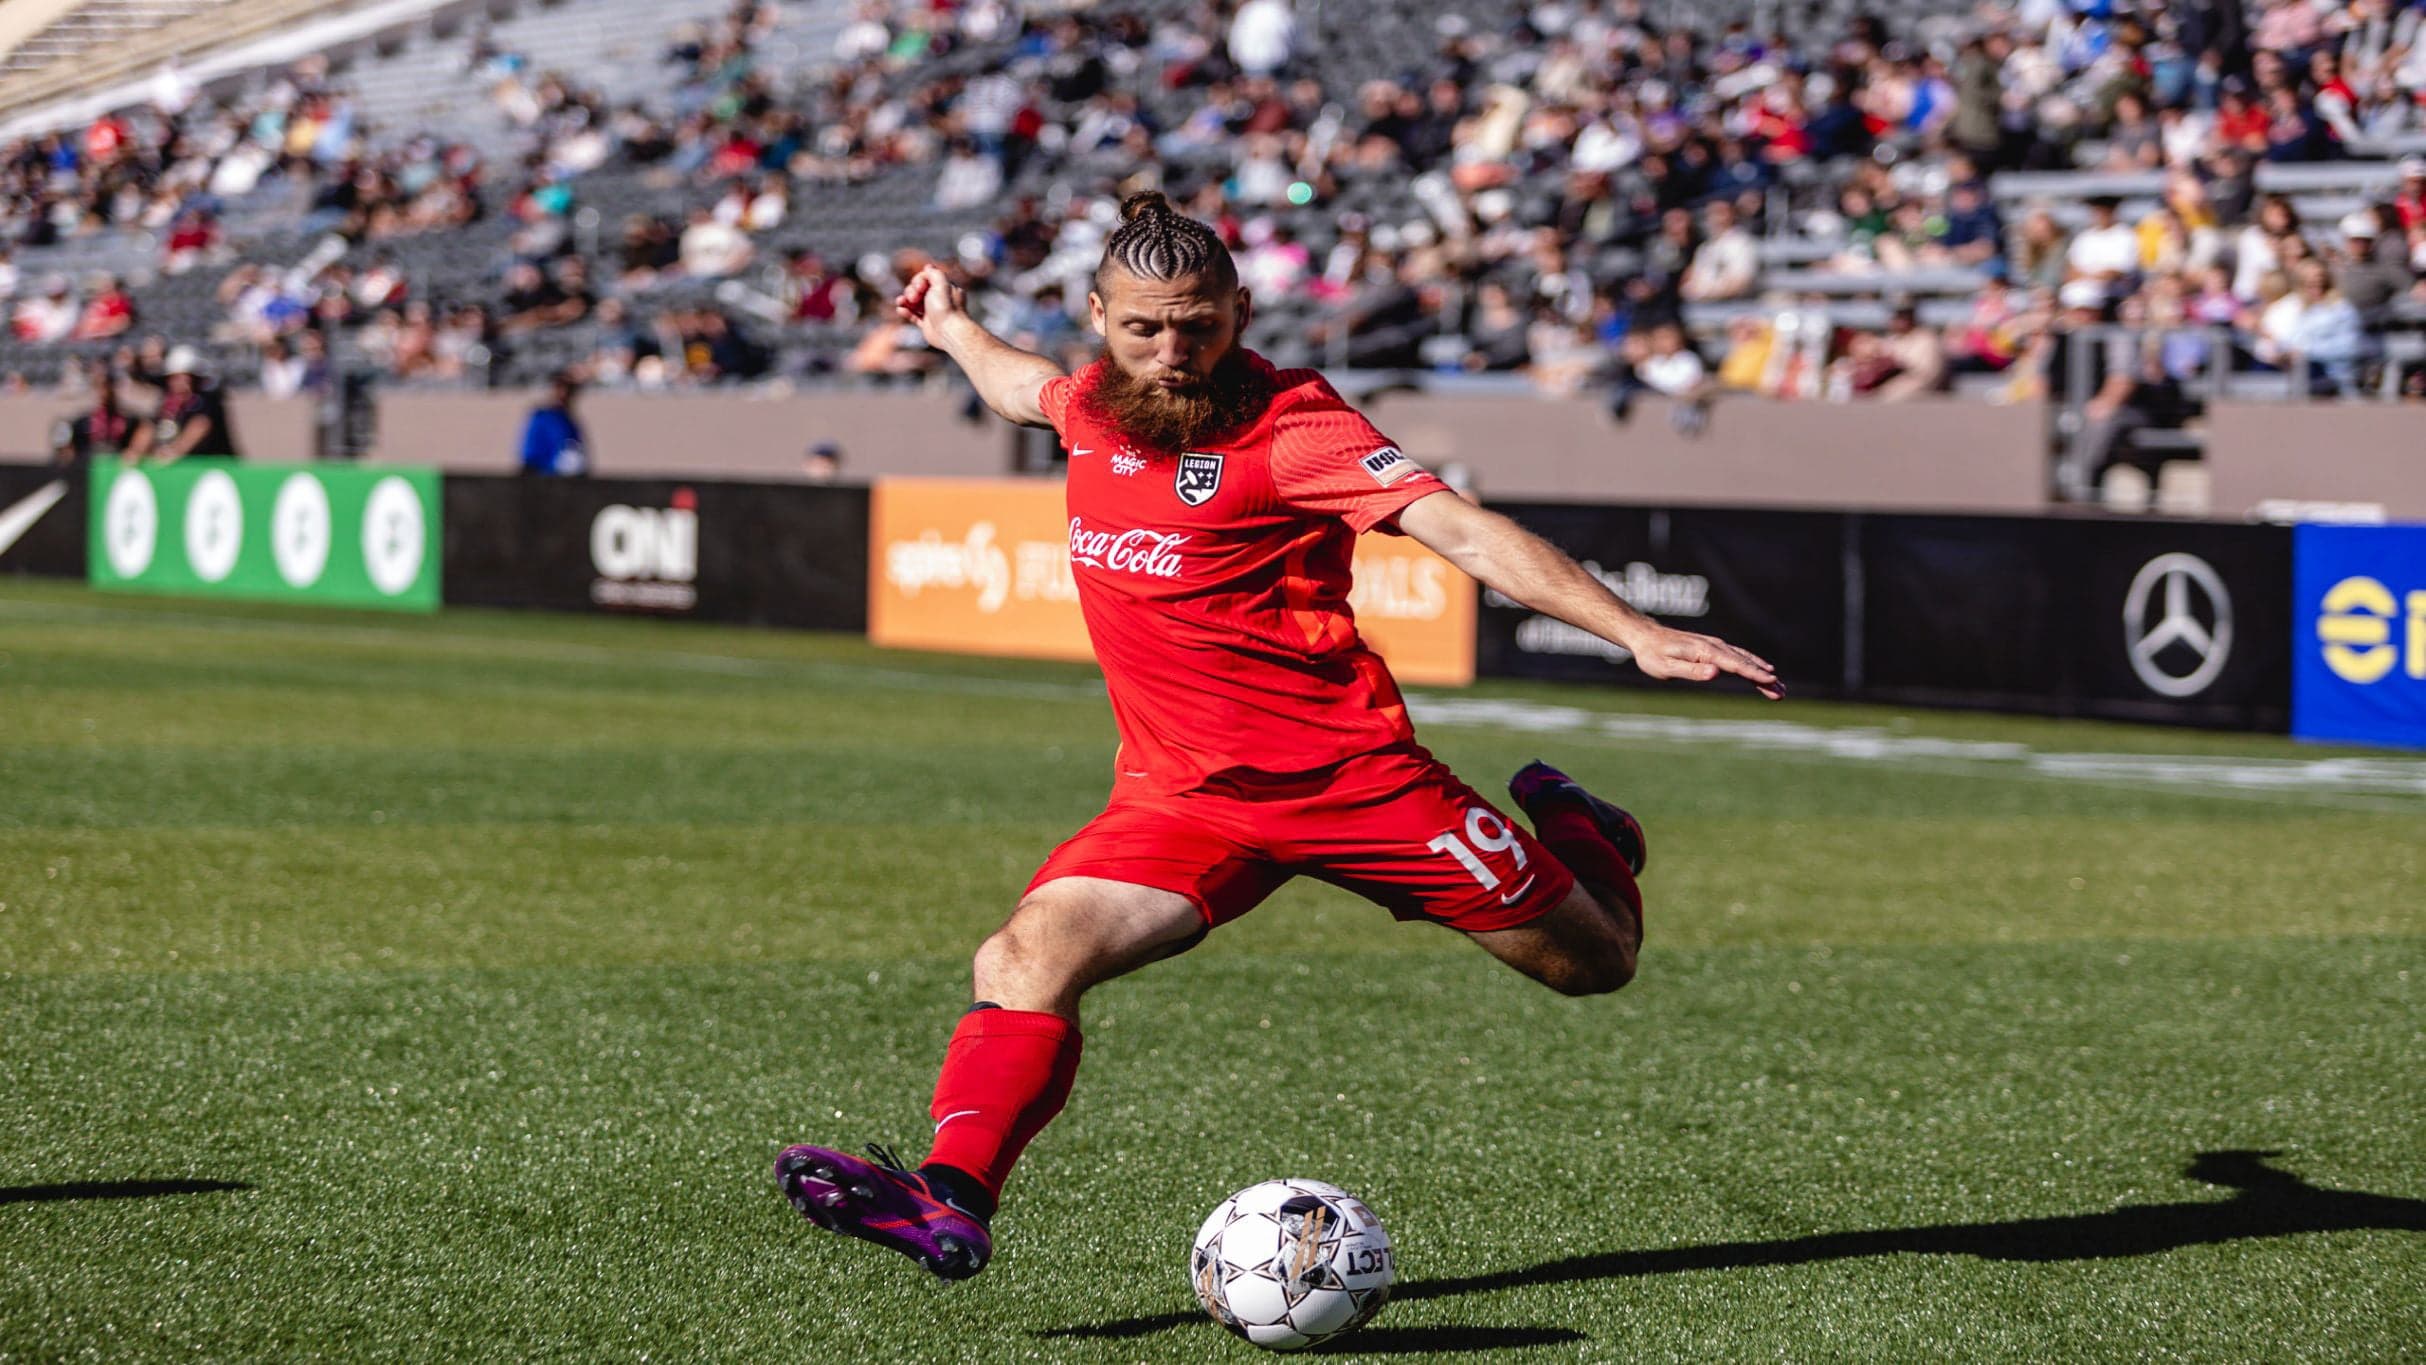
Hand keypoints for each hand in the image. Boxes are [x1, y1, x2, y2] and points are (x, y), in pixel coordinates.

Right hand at [894, 265, 968, 349]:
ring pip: (914, 302)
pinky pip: (913, 316)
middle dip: (911, 291)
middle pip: (918, 290)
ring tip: (900, 302)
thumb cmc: (946, 308)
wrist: (949, 332)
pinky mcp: (927, 324)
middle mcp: (940, 299)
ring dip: (905, 300)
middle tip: (914, 298)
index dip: (919, 280)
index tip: (920, 287)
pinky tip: (900, 310)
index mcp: (944, 288)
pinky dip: (906, 312)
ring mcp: (933, 312)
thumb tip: (928, 267)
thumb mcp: (941, 284)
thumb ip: (934, 273)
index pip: (927, 278)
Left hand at [1626, 624, 1785, 698]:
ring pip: (1745, 659)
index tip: (1772, 681)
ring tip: (1779, 687)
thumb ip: (1691, 671)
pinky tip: (1762, 671)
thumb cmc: (1652, 654)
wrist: (1645, 636)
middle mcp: (1714, 646)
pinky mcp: (1713, 648)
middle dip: (1765, 677)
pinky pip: (1738, 657)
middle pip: (1745, 662)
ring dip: (1763, 672)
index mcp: (1705, 651)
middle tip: (1782, 692)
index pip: (1735, 664)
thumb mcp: (1666, 667)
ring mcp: (1715, 646)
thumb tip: (1715, 673)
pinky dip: (1753, 665)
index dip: (1754, 673)